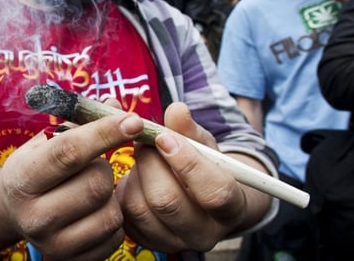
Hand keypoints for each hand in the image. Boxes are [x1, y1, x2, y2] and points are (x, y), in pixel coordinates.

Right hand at [0, 111, 144, 259]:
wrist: (14, 210)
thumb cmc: (37, 166)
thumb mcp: (48, 140)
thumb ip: (81, 122)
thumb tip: (116, 106)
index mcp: (22, 178)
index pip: (69, 152)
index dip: (105, 133)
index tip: (133, 120)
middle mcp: (33, 215)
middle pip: (96, 184)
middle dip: (104, 167)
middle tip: (93, 164)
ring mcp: (52, 244)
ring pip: (110, 213)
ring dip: (112, 195)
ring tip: (92, 188)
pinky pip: (115, 237)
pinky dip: (114, 219)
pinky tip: (96, 209)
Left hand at [116, 103, 267, 252]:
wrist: (198, 200)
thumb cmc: (204, 167)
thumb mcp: (204, 145)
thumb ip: (190, 129)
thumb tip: (176, 110)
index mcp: (230, 208)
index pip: (215, 192)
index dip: (188, 163)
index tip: (164, 137)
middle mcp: (204, 233)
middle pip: (167, 201)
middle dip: (150, 163)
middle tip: (146, 141)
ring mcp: (173, 242)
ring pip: (139, 207)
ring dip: (135, 174)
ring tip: (143, 160)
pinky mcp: (146, 242)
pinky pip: (124, 214)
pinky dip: (123, 189)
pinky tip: (135, 178)